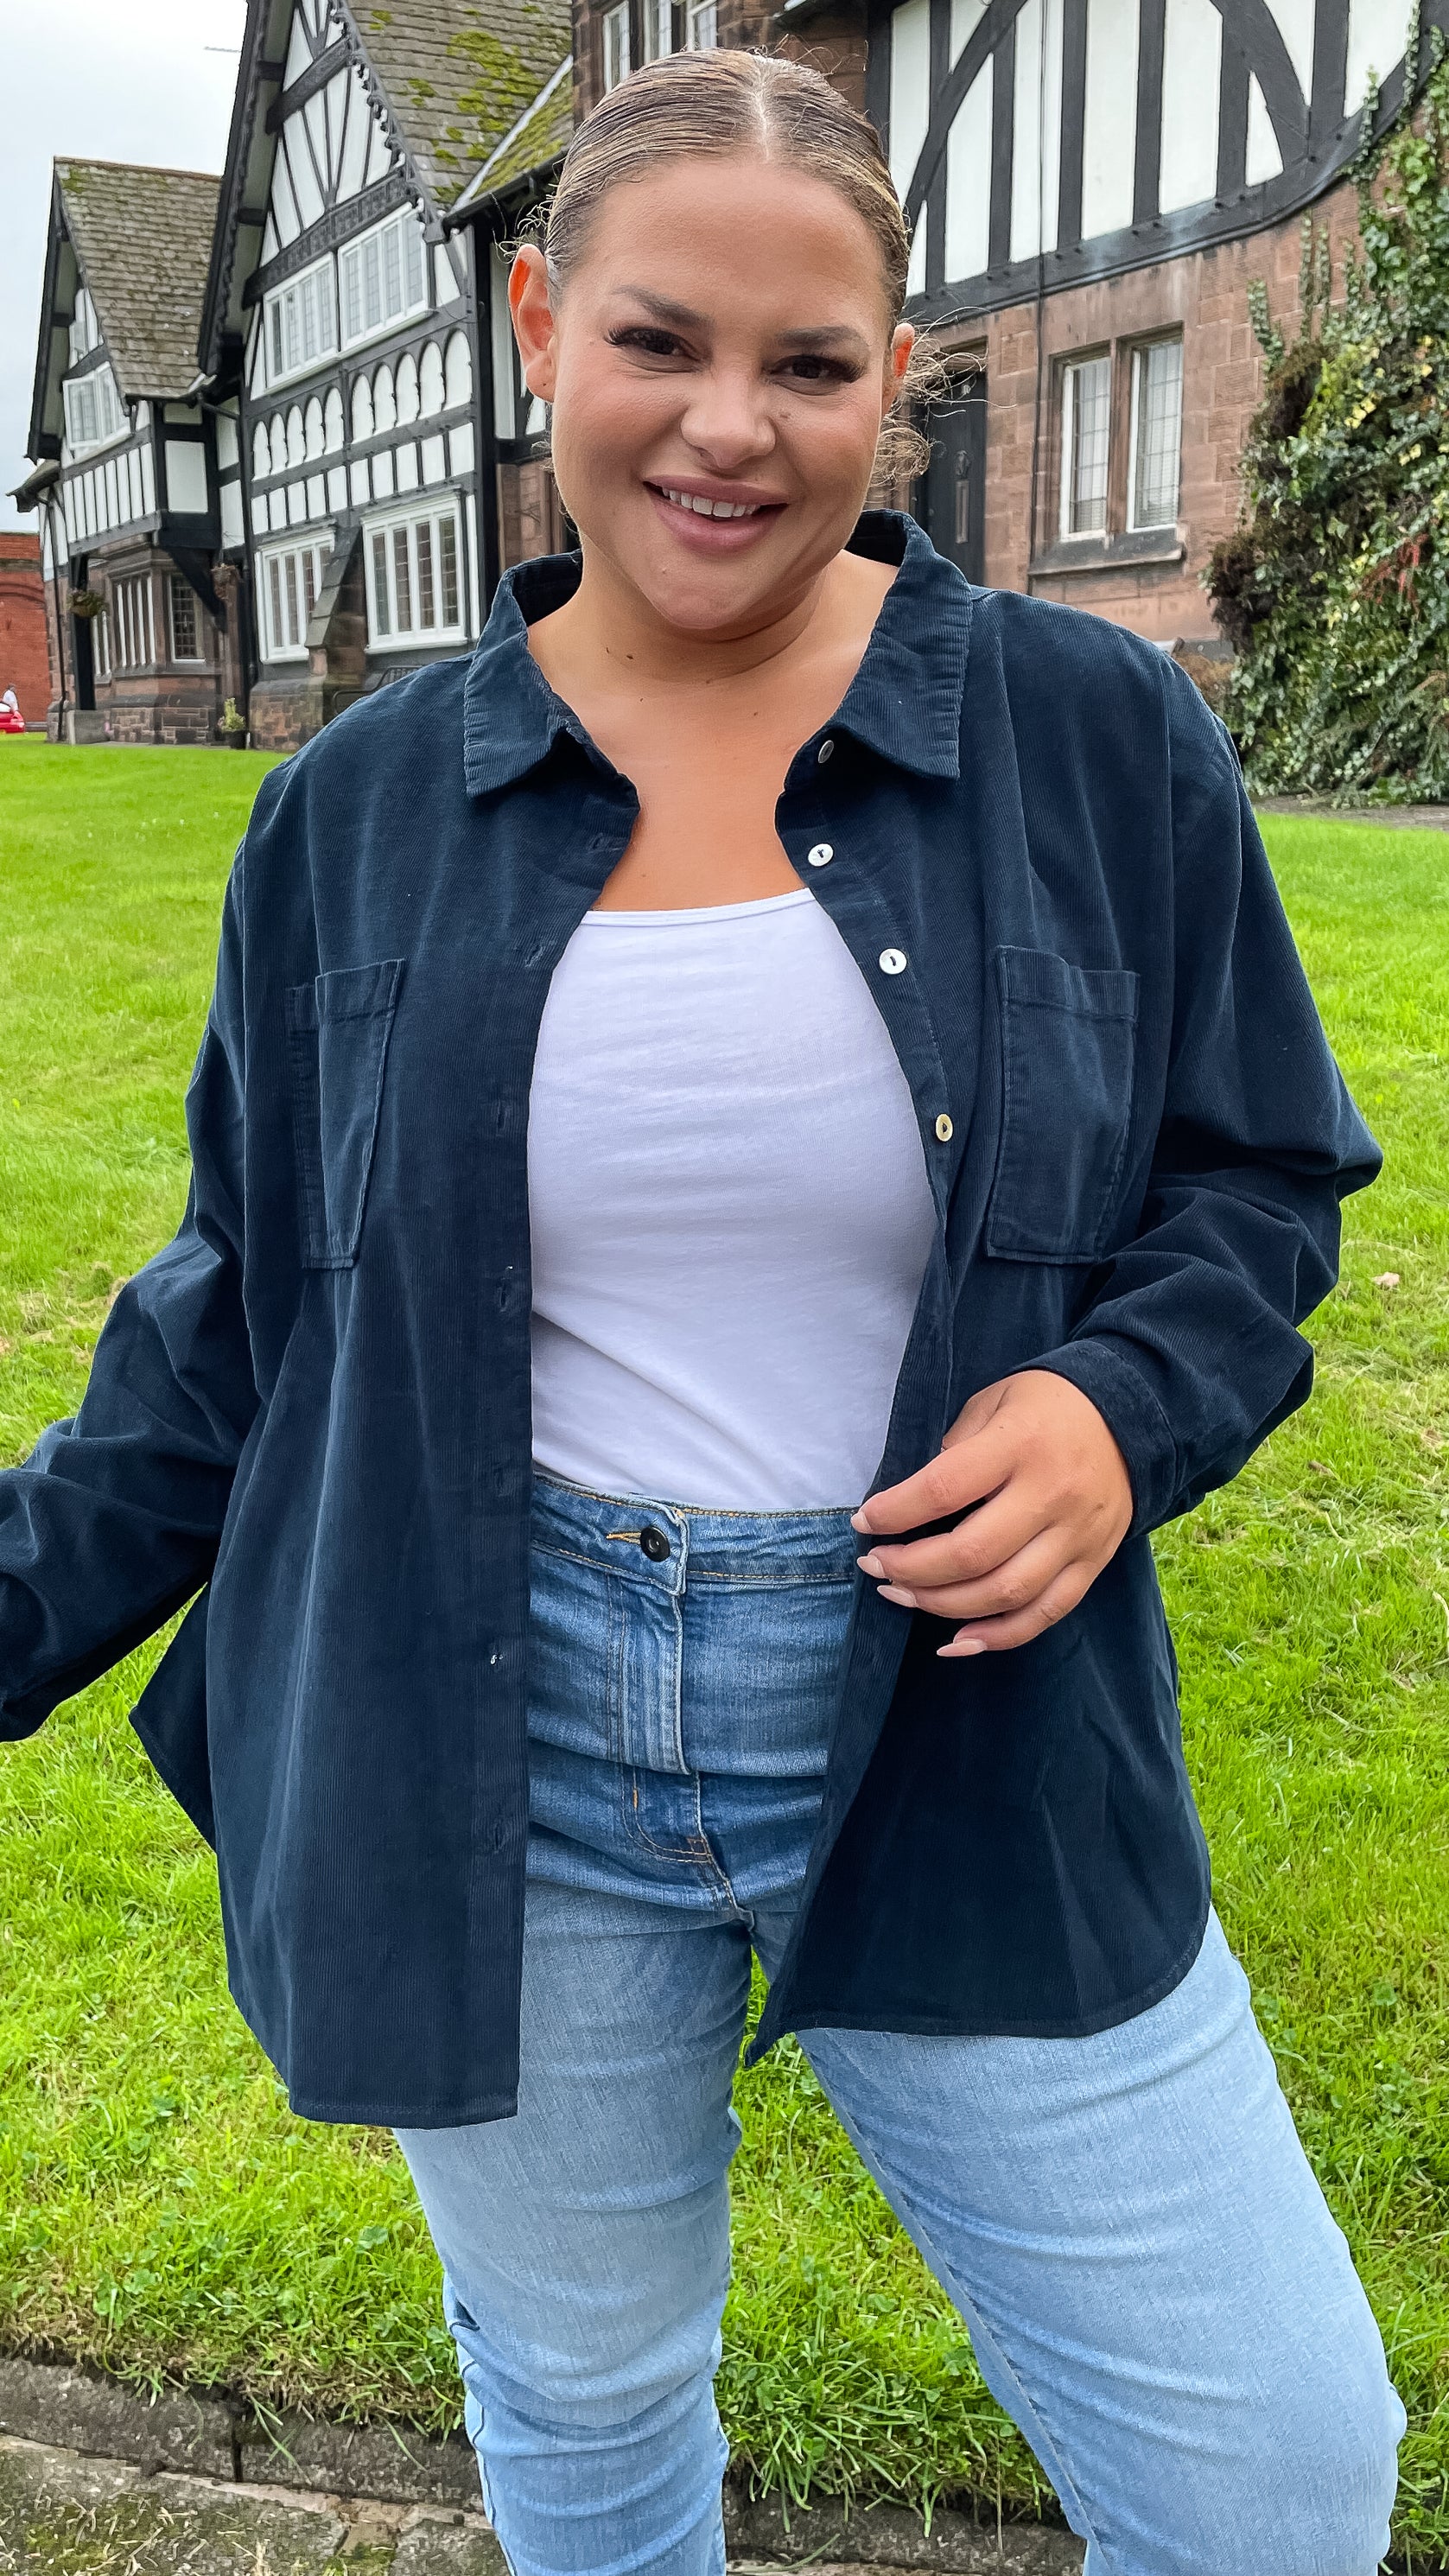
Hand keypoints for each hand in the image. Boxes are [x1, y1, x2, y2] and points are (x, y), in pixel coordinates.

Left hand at [852, 1371, 1132, 1656]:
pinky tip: (956, 1641)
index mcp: (1019, 1444)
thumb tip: (914, 1503)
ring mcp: (1076, 1535)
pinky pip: (1045, 1613)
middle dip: (910, 1569)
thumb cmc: (1047, 1405)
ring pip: (1004, 1592)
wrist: (1134, 1416)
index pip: (944, 1488)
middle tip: (876, 1566)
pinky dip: (998, 1636)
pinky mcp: (1092, 1563)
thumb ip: (955, 1448)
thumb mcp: (994, 1401)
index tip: (864, 1522)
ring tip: (903, 1595)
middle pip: (971, 1553)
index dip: (895, 1512)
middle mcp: (1050, 1494)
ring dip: (942, 1605)